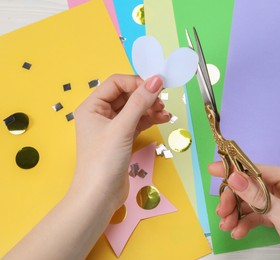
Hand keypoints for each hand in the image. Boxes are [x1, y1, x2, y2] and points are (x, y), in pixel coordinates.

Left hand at [5, 74, 170, 259]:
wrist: (99, 197)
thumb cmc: (104, 160)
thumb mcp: (122, 128)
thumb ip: (140, 102)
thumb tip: (157, 79)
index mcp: (92, 107)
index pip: (116, 84)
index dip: (136, 83)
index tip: (156, 88)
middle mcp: (100, 114)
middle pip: (127, 96)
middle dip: (145, 97)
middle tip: (162, 102)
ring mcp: (112, 128)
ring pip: (134, 110)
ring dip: (150, 108)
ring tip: (165, 113)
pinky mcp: (122, 140)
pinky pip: (138, 122)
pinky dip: (150, 120)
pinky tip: (163, 119)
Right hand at [208, 162, 279, 258]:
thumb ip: (257, 196)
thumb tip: (234, 176)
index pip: (258, 169)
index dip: (234, 170)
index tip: (212, 170)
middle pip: (252, 187)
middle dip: (235, 200)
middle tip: (221, 212)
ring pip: (253, 202)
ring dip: (238, 213)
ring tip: (227, 226)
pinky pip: (259, 215)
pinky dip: (247, 222)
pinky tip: (238, 232)